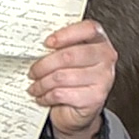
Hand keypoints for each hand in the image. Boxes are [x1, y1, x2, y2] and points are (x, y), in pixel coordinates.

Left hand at [27, 21, 117, 138]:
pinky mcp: (95, 97)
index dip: (66, 34)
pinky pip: (62, 94)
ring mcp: (103, 78)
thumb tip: (36, 46)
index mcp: (100, 40)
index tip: (47, 43)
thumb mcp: (67, 57)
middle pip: (69, 56)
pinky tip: (43, 97)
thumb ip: (59, 47)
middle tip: (32, 71)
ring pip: (62, 77)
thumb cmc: (72, 77)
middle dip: (44, 65)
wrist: (79, 109)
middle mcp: (106, 57)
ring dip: (42, 83)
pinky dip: (47, 96)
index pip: (88, 29)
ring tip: (35, 87)